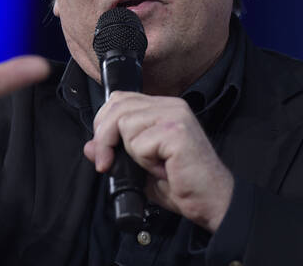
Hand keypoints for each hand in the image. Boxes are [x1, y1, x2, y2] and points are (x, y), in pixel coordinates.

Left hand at [83, 91, 233, 232]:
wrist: (213, 202)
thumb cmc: (182, 185)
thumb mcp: (141, 168)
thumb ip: (116, 153)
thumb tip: (89, 147)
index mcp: (163, 108)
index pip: (120, 100)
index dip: (104, 123)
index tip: (103, 152)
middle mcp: (171, 106)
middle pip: (117, 107)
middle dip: (104, 137)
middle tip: (107, 162)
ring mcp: (175, 116)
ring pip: (125, 123)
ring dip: (131, 152)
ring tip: (152, 166)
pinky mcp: (177, 132)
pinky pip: (140, 143)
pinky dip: (144, 161)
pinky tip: (163, 169)